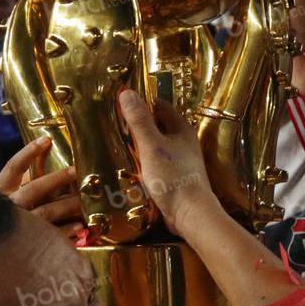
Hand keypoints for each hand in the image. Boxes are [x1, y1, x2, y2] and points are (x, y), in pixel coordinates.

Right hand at [0, 137, 82, 234]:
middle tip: (76, 170)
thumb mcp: (7, 200)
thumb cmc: (3, 220)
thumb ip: (23, 185)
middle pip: (35, 189)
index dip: (28, 153)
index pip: (13, 168)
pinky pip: (49, 237)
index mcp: (1, 193)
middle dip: (57, 178)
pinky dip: (65, 231)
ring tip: (84, 200)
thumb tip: (45, 165)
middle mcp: (8, 208)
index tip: (46, 140)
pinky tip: (79, 227)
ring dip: (67, 205)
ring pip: (46, 213)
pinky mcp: (26, 246)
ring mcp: (17, 227)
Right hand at [118, 90, 216, 236]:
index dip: (143, 101)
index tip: (122, 100)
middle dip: (139, 123)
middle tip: (114, 121)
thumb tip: (127, 93)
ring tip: (117, 142)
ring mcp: (180, 160)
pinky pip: (156, 163)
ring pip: (157, 145)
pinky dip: (144, 161)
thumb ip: (140, 121)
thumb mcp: (152, 146)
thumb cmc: (173, 177)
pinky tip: (129, 166)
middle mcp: (183, 142)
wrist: (190, 213)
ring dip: (140, 144)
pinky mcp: (174, 177)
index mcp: (181, 129)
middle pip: (159, 125)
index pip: (161, 106)